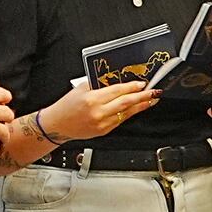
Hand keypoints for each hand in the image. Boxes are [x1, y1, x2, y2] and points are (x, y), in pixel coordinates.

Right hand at [35, 77, 158, 141]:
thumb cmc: (66, 106)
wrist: (57, 125)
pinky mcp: (104, 131)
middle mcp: (98, 112)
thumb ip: (97, 84)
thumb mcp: (80, 89)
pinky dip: (130, 114)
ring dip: (141, 106)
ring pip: (126, 113)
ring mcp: (102, 123)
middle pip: (126, 103)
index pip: (117, 91)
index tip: (142, 84)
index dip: (132, 87)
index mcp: (92, 99)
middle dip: (142, 97)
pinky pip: (120, 121)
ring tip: (151, 100)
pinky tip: (136, 109)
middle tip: (154, 92)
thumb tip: (115, 81)